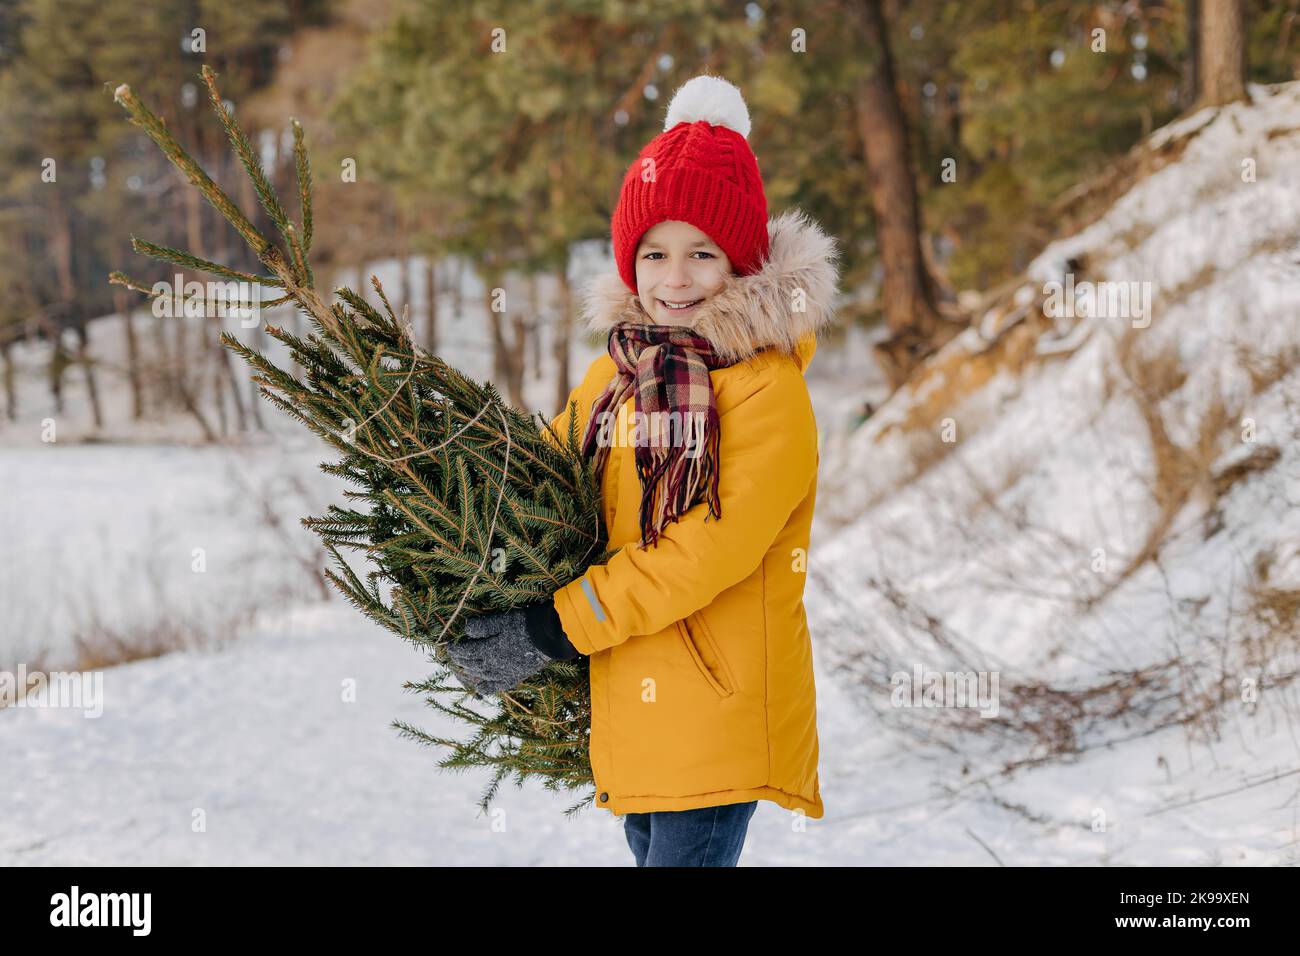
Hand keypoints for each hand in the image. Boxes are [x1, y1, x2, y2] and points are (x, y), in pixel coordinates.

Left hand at [446, 599, 580, 695]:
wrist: (549, 638)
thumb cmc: (525, 625)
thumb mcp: (501, 620)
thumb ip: (482, 626)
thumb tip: (465, 630)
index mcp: (488, 651)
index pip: (465, 652)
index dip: (455, 649)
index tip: (449, 646)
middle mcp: (493, 665)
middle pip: (471, 665)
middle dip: (460, 660)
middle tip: (454, 656)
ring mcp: (504, 673)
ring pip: (481, 675)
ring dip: (470, 672)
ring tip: (464, 668)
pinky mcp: (515, 677)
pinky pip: (496, 686)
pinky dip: (486, 688)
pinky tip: (481, 687)